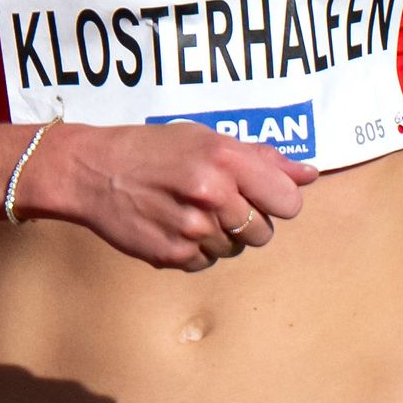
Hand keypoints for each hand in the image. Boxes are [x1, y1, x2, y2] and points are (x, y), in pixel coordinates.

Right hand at [24, 122, 318, 271]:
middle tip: (216, 200)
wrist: (93, 171)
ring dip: (220, 235)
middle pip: (264, 232)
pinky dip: (195, 249)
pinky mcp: (172, 255)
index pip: (288, 201)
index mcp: (225, 158)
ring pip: (235, 250)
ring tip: (189, 209)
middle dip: (247, 220)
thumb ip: (261, 158)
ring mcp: (192, 228)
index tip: (261, 195)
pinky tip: (173, 224)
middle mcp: (213, 194)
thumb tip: (309, 175)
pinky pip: (205, 263)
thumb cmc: (153, 149)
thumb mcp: (206, 138)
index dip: (278, 200)